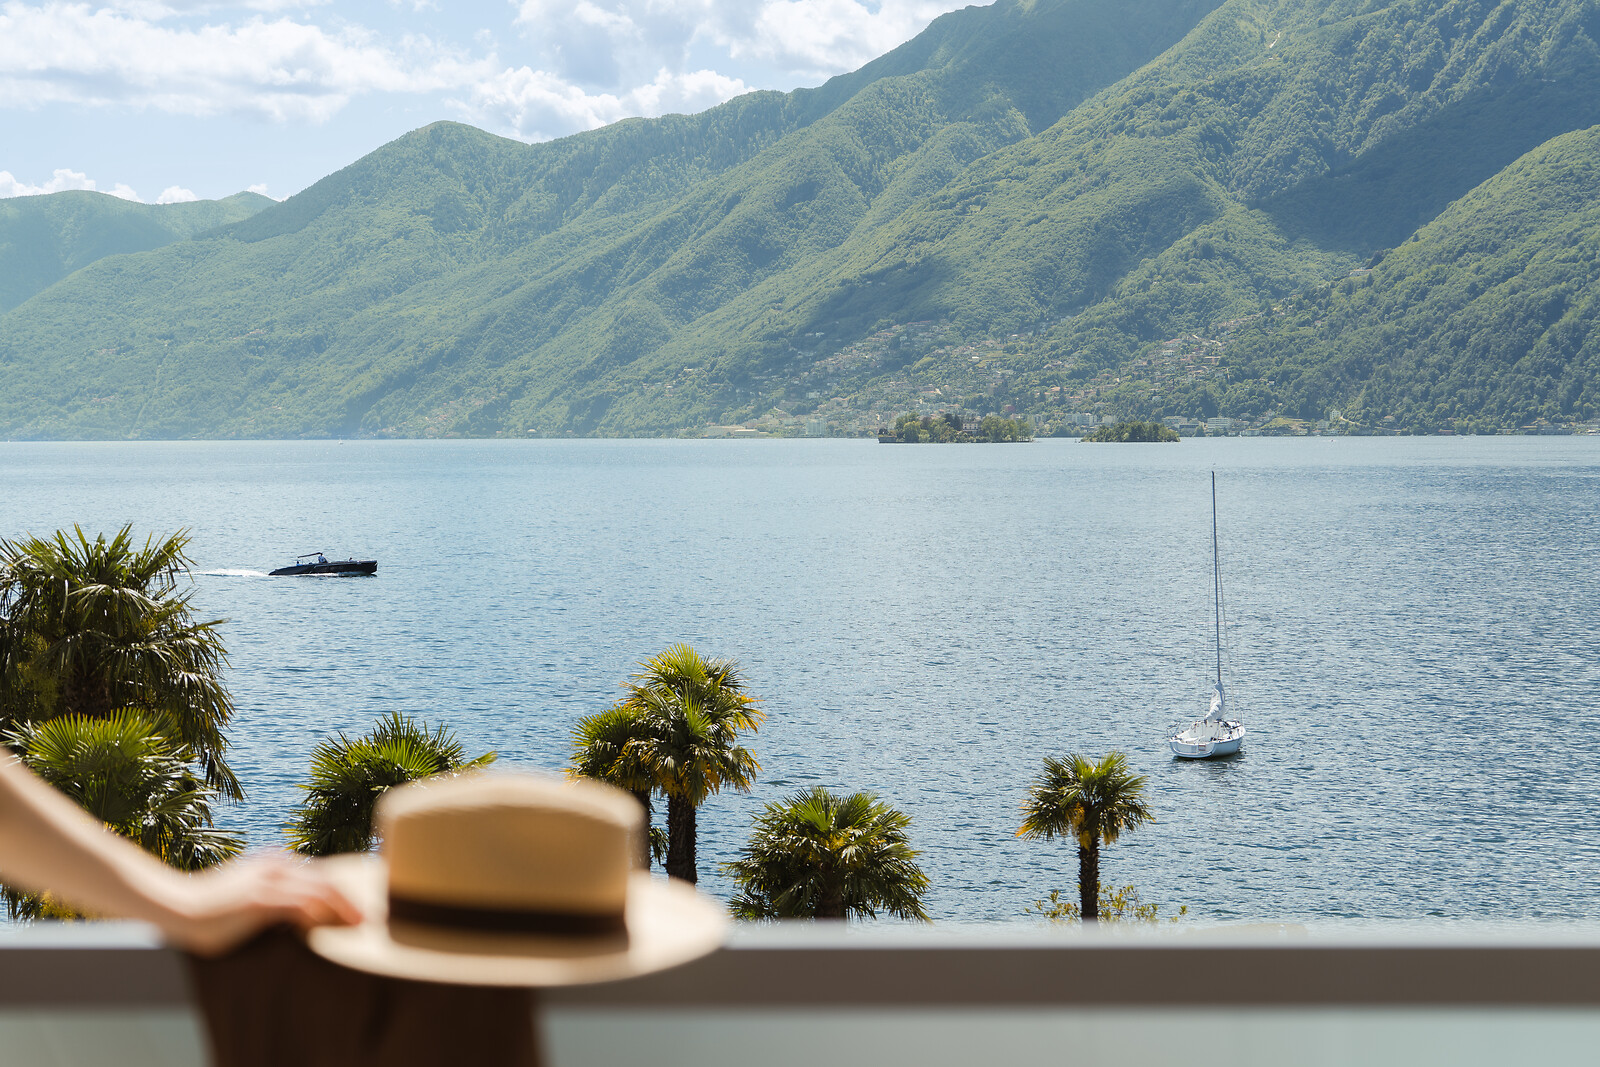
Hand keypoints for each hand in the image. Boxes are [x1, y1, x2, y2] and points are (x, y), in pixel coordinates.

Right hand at [158, 855, 361, 956]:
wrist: (176, 907)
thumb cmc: (210, 908)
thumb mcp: (245, 893)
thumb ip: (271, 896)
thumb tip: (297, 913)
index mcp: (274, 863)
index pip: (319, 873)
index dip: (341, 889)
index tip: (359, 905)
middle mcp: (276, 866)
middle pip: (327, 879)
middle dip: (351, 898)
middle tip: (370, 916)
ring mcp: (269, 881)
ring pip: (321, 890)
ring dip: (344, 908)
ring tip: (360, 923)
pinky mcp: (261, 900)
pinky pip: (301, 905)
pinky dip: (320, 915)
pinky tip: (331, 927)